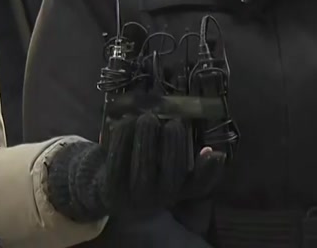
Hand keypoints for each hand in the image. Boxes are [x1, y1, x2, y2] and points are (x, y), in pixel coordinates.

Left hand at [43, 113, 225, 221]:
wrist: (104, 187)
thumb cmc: (142, 167)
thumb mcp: (165, 164)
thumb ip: (187, 156)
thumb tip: (213, 151)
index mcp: (176, 191)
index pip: (199, 186)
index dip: (209, 171)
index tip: (211, 148)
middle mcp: (158, 199)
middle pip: (172, 173)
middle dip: (174, 143)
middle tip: (172, 121)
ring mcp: (134, 198)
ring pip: (144, 168)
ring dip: (147, 137)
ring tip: (148, 118)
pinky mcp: (111, 190)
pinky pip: (118, 163)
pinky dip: (123, 139)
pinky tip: (126, 122)